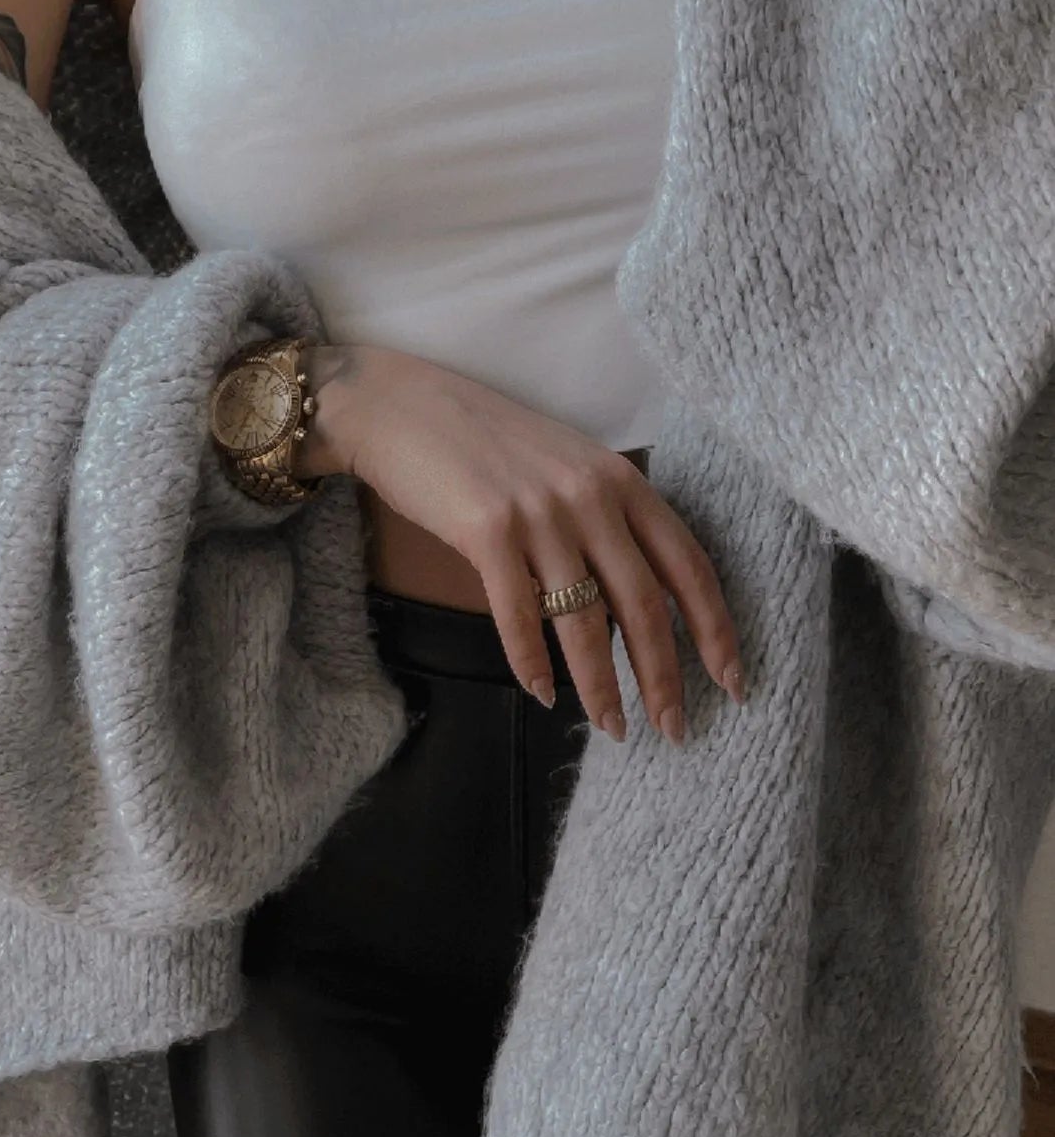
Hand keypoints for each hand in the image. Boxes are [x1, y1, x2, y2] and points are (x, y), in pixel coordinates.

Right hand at [305, 343, 744, 743]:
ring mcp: (539, 514)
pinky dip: (532, 663)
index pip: (689, 565)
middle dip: (664, 677)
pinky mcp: (486, 532)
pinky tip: (542, 694)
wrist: (403, 407)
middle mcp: (589, 496)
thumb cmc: (485, 442)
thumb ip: (606, 519)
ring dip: (601, 686)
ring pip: (585, 622)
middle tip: (675, 729)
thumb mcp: (567, 466)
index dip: (715, 629)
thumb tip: (637, 604)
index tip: (733, 681)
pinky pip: (519, 616)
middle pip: (644, 605)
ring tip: (613, 728)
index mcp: (621, 479)